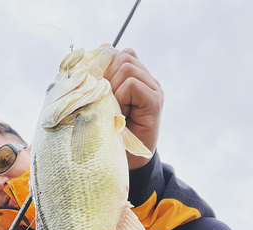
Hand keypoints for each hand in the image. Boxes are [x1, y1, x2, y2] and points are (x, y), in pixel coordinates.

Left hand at [103, 46, 163, 169]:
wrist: (125, 162)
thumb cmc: (111, 133)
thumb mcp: (101, 101)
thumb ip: (103, 76)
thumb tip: (102, 44)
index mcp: (135, 79)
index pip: (120, 54)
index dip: (105, 66)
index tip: (98, 88)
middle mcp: (147, 81)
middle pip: (123, 56)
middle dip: (109, 77)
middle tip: (109, 103)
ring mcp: (153, 89)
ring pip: (127, 66)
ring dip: (114, 88)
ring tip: (116, 110)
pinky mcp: (155, 100)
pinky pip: (131, 83)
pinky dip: (121, 96)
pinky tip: (122, 113)